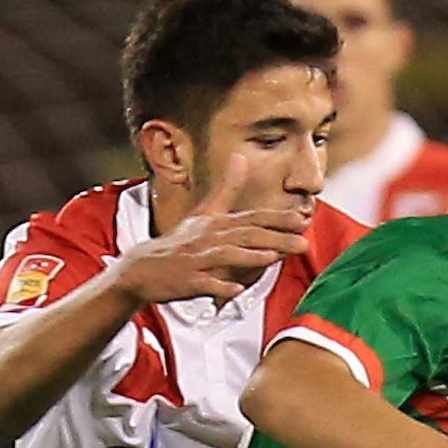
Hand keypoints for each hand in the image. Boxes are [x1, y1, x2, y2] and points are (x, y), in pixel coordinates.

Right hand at [109, 155, 308, 304]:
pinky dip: (219, 286)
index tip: (302, 219)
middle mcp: (209, 238)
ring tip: (273, 257)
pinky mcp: (187, 280)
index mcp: (216, 223)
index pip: (252, 218)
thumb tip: (240, 157)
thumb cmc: (180, 242)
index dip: (277, 219)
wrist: (144, 268)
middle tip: (303, 243)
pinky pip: (204, 283)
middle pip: (246, 236)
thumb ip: (226, 188)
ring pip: (226, 256)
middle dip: (276, 238)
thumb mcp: (204, 212)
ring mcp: (197, 260)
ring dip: (250, 257)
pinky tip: (235, 290)